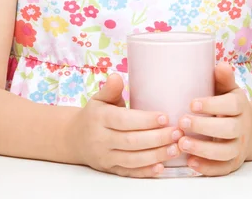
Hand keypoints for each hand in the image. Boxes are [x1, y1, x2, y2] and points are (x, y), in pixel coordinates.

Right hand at [67, 73, 183, 177]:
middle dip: (156, 138)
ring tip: (175, 149)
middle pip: (131, 141)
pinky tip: (161, 167)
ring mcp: (105, 157)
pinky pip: (129, 173)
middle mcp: (101, 139)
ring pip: (132, 159)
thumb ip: (110, 89)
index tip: (165, 117)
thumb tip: (116, 77)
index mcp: (100, 118)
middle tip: (177, 133)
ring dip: (155, 155)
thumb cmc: (94, 115)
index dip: (145, 120)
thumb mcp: (99, 98)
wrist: (74, 138)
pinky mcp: (110, 169)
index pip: (124, 120)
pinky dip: (145, 172)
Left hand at [177, 61, 251, 176]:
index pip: (231, 105)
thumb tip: (220, 64)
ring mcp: (239, 146)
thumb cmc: (227, 102)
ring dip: (203, 149)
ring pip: (225, 151)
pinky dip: (208, 168)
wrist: (245, 126)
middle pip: (228, 129)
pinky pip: (223, 168)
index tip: (191, 104)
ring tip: (181, 143)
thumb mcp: (227, 88)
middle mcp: (242, 126)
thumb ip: (223, 78)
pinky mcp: (233, 162)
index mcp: (240, 105)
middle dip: (204, 127)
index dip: (212, 105)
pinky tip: (190, 162)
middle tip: (182, 122)